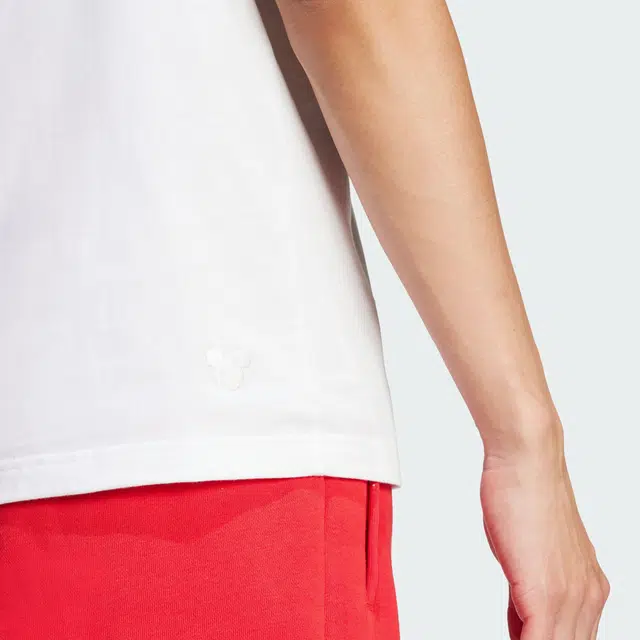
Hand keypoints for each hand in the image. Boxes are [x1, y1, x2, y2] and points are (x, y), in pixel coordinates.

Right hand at [480, 443, 609, 638]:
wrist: (527, 463)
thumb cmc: (523, 495)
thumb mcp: (530, 553)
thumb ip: (531, 592)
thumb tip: (522, 622)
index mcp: (590, 588)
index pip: (571, 638)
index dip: (544, 638)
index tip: (519, 634)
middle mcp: (589, 596)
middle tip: (515, 634)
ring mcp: (571, 597)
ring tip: (512, 635)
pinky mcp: (546, 595)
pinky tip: (510, 639)